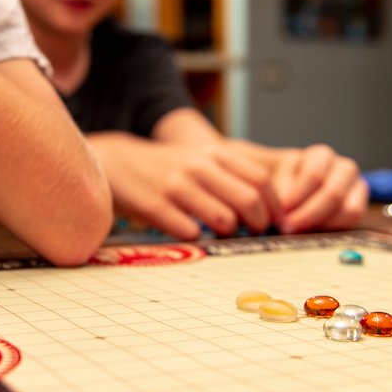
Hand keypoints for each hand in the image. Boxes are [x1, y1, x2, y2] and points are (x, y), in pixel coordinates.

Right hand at [92, 136, 280, 238]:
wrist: (118, 163)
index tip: (274, 220)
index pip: (261, 180)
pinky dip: (197, 238)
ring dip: (230, 233)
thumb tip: (269, 206)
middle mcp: (198, 167)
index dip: (273, 205)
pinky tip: (191, 232)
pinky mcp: (155, 206)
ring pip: (224, 219)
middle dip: (258, 223)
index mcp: (214, 153)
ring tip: (223, 233)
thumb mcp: (201, 156)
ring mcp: (176, 186)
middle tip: (254, 232)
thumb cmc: (169, 166)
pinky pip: (191, 233)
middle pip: (248, 201)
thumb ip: (232, 174)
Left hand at [269, 143, 367, 231]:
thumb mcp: (276, 179)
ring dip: (323, 223)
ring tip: (301, 229)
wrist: (294, 188)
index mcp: (321, 156)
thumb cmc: (284, 182)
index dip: (298, 196)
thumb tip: (283, 209)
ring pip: (349, 208)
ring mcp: (357, 186)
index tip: (282, 212)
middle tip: (289, 227)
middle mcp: (344, 167)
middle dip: (309, 214)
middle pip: (333, 193)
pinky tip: (315, 229)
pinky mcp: (360, 205)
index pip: (314, 175)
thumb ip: (280, 191)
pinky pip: (354, 219)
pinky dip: (335, 227)